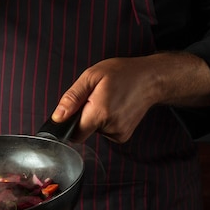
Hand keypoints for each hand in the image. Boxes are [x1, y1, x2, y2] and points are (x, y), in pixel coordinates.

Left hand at [51, 53, 209, 142]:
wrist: (151, 79)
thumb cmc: (122, 73)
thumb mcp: (91, 76)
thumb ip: (72, 98)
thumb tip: (57, 117)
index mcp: (100, 113)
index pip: (73, 133)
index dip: (68, 123)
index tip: (72, 111)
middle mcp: (111, 127)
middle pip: (83, 131)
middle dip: (83, 116)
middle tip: (94, 98)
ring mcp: (119, 133)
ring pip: (93, 131)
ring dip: (94, 118)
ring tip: (107, 100)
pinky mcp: (123, 136)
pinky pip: (104, 132)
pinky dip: (104, 122)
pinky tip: (113, 108)